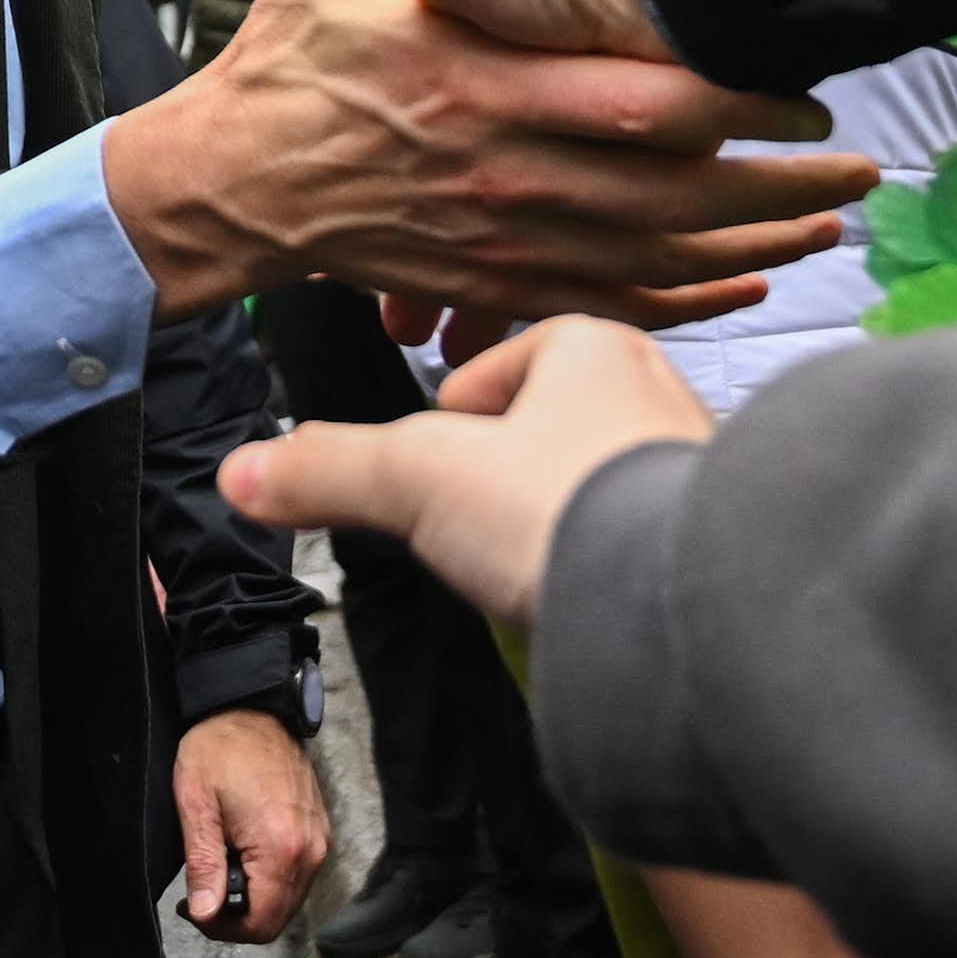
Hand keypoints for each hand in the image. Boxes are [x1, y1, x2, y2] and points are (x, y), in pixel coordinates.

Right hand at [107, 0, 878, 325]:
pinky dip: (686, 300)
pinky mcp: (495, 281)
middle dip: (778, 189)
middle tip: (863, 174)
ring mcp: (506, 240)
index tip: (803, 90)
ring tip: (833, 224)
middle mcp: (507, 174)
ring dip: (753, 244)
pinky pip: (608, 301)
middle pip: (676, 194)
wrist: (235, 183)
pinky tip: (747, 286)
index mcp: (483, 90)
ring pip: (656, 256)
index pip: (642, 109)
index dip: (735, 105)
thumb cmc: (293, 70)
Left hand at [174, 708, 329, 942]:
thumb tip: (205, 913)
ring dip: (255, 899)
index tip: (198, 908)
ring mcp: (319, 838)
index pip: (261, 924)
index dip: (224, 929)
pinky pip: (298, 875)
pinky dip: (271, 879)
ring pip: (289, 900)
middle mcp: (310, 848)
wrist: (252, 706)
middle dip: (238, 917)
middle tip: (204, 893)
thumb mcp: (197, 806)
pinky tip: (244, 855)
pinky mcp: (319, 829)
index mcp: (281, 846)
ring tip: (222, 869)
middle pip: (278, 919)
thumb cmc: (221, 748)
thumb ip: (203, 865)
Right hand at [223, 317, 713, 625]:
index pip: (493, 367)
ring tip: (536, 572)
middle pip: (544, 430)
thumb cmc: (569, 509)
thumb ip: (330, 471)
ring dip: (557, 527)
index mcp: (590, 345)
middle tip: (482, 532)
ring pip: (595, 486)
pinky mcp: (713, 541)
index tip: (437, 474)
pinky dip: (608, 571)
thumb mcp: (419, 478)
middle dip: (502, 483)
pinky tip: (589, 604)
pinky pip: (641, 544)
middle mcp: (655, 391)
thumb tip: (243, 473)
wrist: (692, 612)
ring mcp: (692, 467)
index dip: (448, 421)